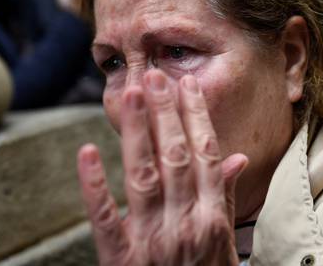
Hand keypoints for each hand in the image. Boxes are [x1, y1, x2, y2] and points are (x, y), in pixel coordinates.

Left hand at [77, 70, 248, 264]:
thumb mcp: (225, 245)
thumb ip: (223, 199)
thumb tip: (235, 158)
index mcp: (212, 220)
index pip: (205, 155)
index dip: (195, 117)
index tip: (186, 86)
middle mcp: (184, 224)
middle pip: (174, 156)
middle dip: (164, 112)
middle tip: (155, 75)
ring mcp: (150, 240)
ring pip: (142, 174)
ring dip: (136, 131)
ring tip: (131, 93)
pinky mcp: (119, 258)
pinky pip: (104, 218)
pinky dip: (94, 185)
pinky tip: (87, 152)